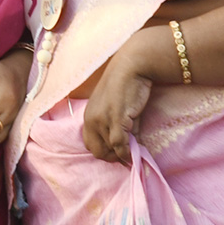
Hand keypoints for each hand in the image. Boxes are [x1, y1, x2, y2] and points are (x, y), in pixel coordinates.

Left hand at [82, 40, 152, 163]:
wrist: (131, 67)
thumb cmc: (125, 86)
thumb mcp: (117, 109)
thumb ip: (119, 128)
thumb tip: (127, 148)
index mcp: (88, 116)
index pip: (90, 144)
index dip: (104, 152)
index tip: (117, 152)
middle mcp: (91, 120)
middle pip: (97, 151)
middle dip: (111, 157)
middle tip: (126, 155)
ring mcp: (102, 120)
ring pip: (109, 150)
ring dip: (121, 155)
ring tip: (133, 151)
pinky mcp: (116, 119)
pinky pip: (119, 145)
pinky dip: (127, 152)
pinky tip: (135, 151)